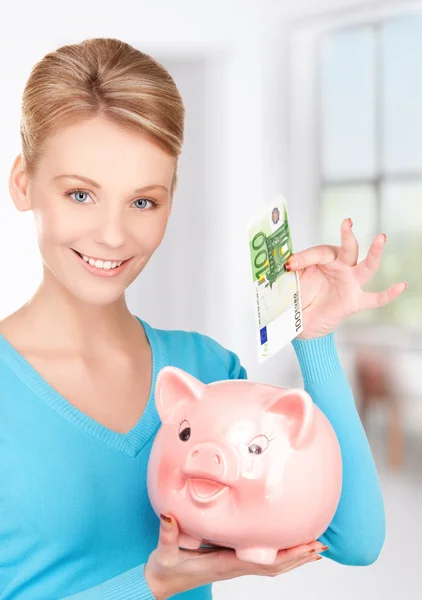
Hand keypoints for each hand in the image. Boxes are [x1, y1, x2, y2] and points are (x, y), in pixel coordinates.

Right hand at [144, 515, 327, 599]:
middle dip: (300, 556)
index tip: (308, 546)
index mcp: (224, 563)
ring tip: (314, 549)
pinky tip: (286, 549)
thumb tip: (169, 516)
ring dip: (294, 558)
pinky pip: (262, 562)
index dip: (288, 555)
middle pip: (275, 566)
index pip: (264, 562)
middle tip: (321, 547)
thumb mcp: (165, 551)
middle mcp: (234, 566)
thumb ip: (168, 533)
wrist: (160, 583)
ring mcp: (233, 566)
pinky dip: (280, 557)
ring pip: (272, 566)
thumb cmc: (164, 568)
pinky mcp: (229, 561)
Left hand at [286, 218, 407, 338]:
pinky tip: (401, 285)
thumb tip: (281, 265)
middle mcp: (338, 268)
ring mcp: (349, 284)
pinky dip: (388, 293)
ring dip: (373, 253)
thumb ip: (288, 273)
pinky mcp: (354, 301)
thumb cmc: (298, 297)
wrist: (301, 322)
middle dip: (347, 236)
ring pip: (365, 266)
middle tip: (347, 223)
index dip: (304, 257)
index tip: (290, 265)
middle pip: (347, 250)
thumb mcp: (290, 282)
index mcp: (322, 260)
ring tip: (381, 238)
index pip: (318, 253)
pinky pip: (374, 298)